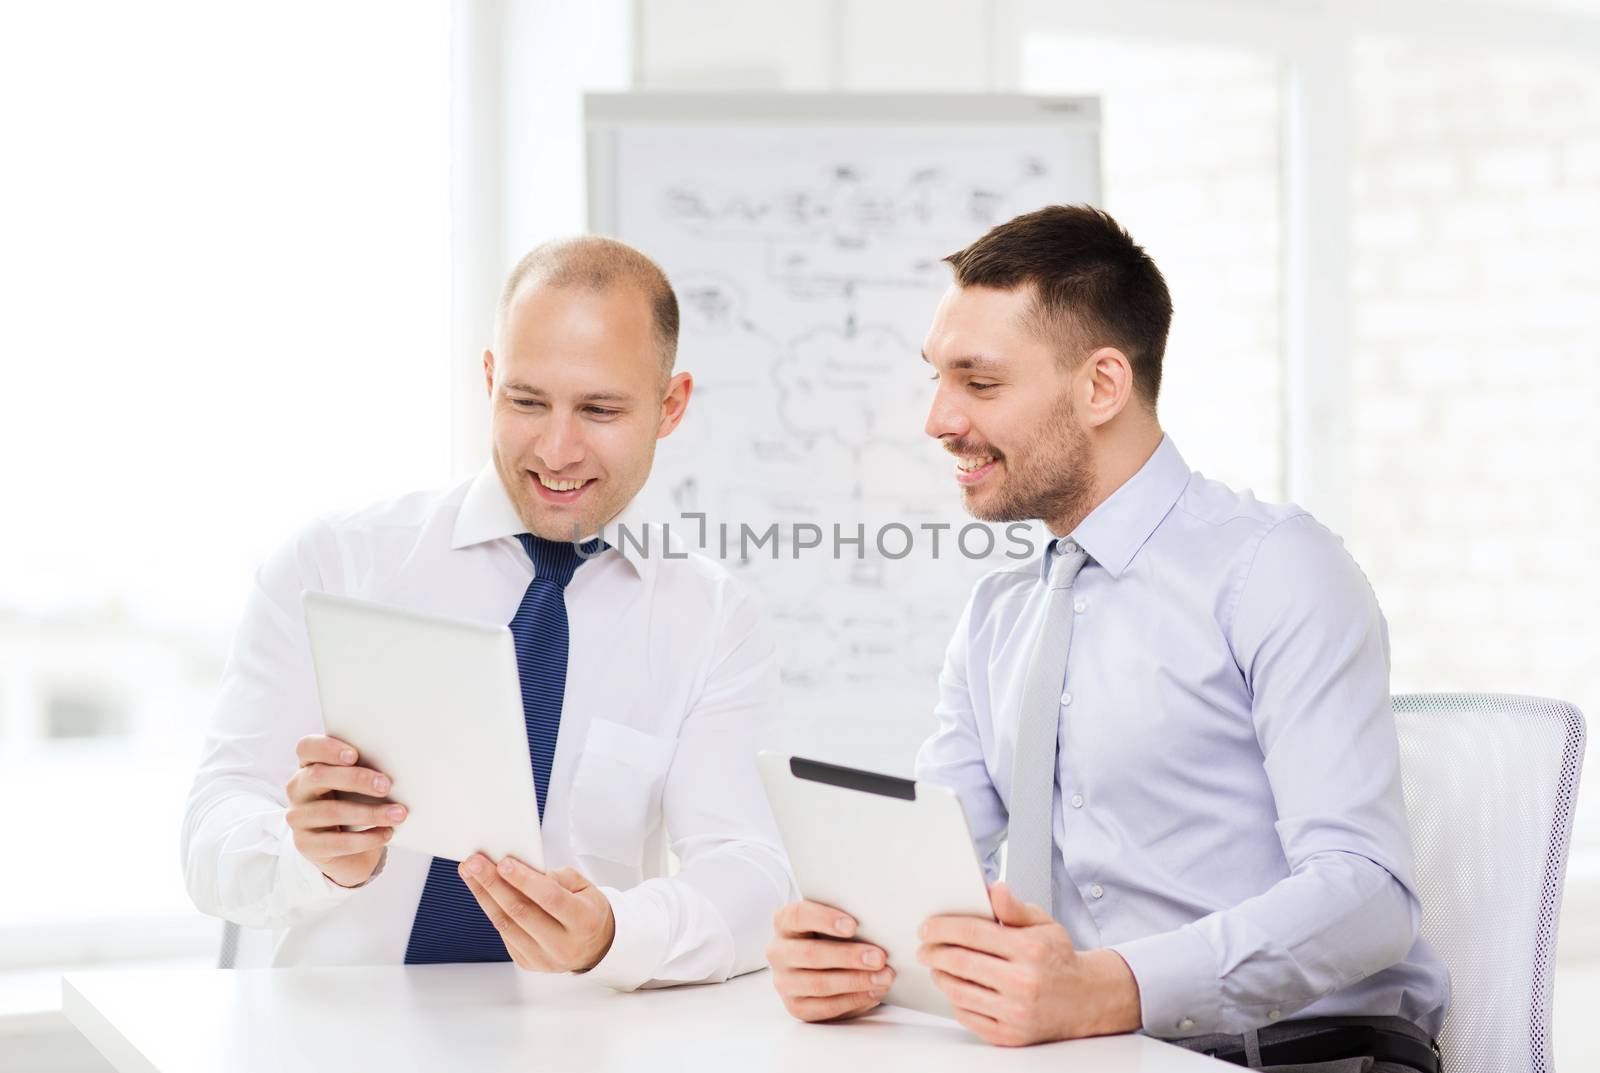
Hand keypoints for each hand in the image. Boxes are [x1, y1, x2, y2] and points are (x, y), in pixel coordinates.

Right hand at [285, 734, 405, 887]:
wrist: (348, 851)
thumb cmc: (358, 804)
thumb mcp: (359, 785)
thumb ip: (366, 769)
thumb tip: (401, 764)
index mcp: (310, 765)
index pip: (307, 747)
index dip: (327, 748)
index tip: (354, 755)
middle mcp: (298, 789)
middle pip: (318, 776)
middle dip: (356, 779)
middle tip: (386, 785)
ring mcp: (298, 818)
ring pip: (331, 811)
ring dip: (369, 813)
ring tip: (398, 814)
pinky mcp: (306, 845)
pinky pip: (336, 842)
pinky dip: (366, 838)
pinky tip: (386, 834)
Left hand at [459, 855, 615, 972]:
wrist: (595, 947)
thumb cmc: (587, 910)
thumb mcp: (584, 887)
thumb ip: (556, 877)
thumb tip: (520, 868)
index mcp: (584, 921)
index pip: (550, 898)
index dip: (524, 880)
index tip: (503, 862)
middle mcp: (563, 944)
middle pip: (520, 911)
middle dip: (493, 883)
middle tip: (474, 863)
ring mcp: (543, 958)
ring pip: (505, 924)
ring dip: (483, 895)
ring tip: (469, 873)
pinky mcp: (527, 963)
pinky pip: (504, 933)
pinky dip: (491, 909)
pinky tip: (482, 891)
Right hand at [766, 900, 894, 1021]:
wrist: (822, 963)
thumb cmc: (831, 935)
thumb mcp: (832, 921)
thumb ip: (845, 920)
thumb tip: (878, 926)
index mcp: (784, 922)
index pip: (798, 916)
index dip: (825, 919)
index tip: (853, 925)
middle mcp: (778, 952)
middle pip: (810, 954)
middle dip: (848, 956)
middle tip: (879, 957)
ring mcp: (784, 982)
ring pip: (819, 984)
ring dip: (856, 981)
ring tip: (884, 977)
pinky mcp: (796, 1007)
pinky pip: (825, 1007)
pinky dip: (853, 1000)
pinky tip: (874, 993)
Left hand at [917, 882, 1141, 1045]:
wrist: (1085, 1000)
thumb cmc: (1059, 959)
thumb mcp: (1044, 924)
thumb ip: (1014, 908)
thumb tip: (994, 889)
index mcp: (1030, 949)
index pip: (972, 933)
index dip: (942, 928)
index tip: (927, 927)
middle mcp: (1023, 982)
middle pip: (960, 963)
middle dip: (933, 953)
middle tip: (924, 948)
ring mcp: (1016, 1012)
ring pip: (959, 992)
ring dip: (940, 976)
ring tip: (938, 966)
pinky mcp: (1010, 1035)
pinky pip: (968, 1016)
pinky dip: (955, 1001)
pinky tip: (956, 988)